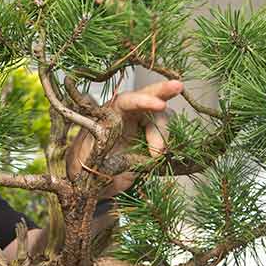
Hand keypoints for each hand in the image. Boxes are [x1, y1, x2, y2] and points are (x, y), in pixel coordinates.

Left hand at [67, 80, 182, 196]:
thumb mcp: (92, 158)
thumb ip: (111, 151)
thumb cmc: (88, 164)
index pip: (128, 101)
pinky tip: (160, 156)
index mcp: (110, 114)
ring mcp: (143, 124)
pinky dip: (168, 143)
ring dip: (164, 134)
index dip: (144, 101)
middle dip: (164, 91)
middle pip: (149, 96)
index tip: (160, 105)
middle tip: (178, 86)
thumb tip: (122, 148)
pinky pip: (166, 134)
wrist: (93, 178)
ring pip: (162, 118)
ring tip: (155, 156)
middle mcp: (128, 114)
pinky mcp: (153, 137)